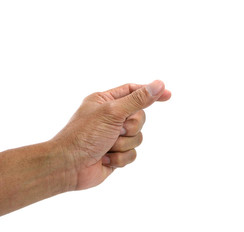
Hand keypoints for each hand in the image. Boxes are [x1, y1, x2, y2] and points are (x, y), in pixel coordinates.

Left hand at [51, 80, 170, 189]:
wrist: (68, 166)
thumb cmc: (84, 135)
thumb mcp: (113, 112)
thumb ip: (138, 99)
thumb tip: (159, 84)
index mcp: (106, 101)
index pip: (133, 91)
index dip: (150, 92)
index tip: (168, 94)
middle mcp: (111, 117)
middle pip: (139, 117)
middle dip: (130, 127)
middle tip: (117, 130)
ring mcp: (114, 136)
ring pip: (138, 137)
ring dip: (124, 144)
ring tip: (107, 146)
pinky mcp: (116, 153)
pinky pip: (132, 153)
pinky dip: (121, 157)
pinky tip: (106, 158)